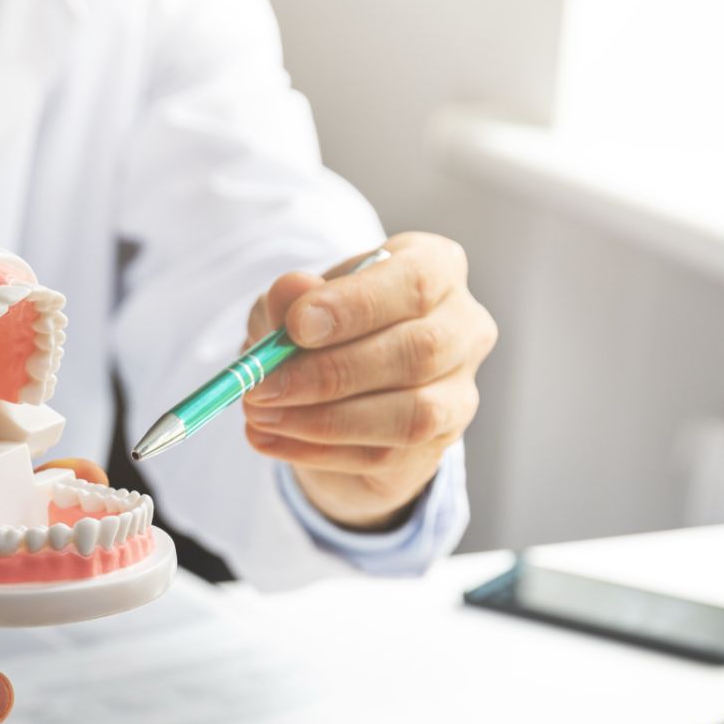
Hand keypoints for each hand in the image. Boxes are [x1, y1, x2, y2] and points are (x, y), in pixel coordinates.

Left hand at [242, 232, 496, 530]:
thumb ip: (291, 299)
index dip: (355, 306)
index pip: (415, 282)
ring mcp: (459, 390)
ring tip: (260, 415)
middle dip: (330, 373)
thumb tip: (292, 290)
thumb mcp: (295, 306)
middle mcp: (463, 327)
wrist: (340, 391)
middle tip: (263, 385)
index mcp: (436, 268)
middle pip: (418, 351)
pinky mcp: (439, 443)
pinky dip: (317, 451)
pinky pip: (384, 454)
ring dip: (323, 420)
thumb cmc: (324, 330)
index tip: (296, 326)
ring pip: (410, 413)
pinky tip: (270, 440)